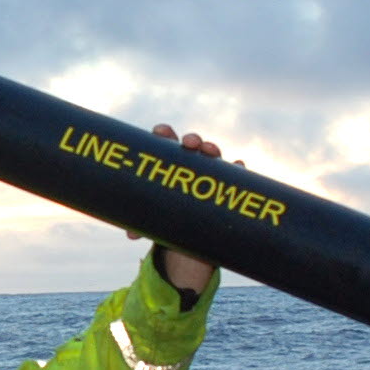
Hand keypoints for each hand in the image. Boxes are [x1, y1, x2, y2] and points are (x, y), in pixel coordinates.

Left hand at [149, 125, 222, 294]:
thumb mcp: (155, 220)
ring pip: (213, 157)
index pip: (166, 142)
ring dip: (212, 149)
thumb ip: (143, 223)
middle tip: (189, 143)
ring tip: (210, 151)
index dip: (164, 133)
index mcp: (169, 165)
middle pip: (192, 146)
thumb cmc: (167, 219)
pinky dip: (237, 169)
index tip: (160, 132)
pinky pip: (235, 176)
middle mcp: (192, 166)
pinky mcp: (226, 188)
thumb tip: (131, 234)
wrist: (189, 236)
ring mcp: (210, 175)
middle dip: (192, 139)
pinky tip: (237, 166)